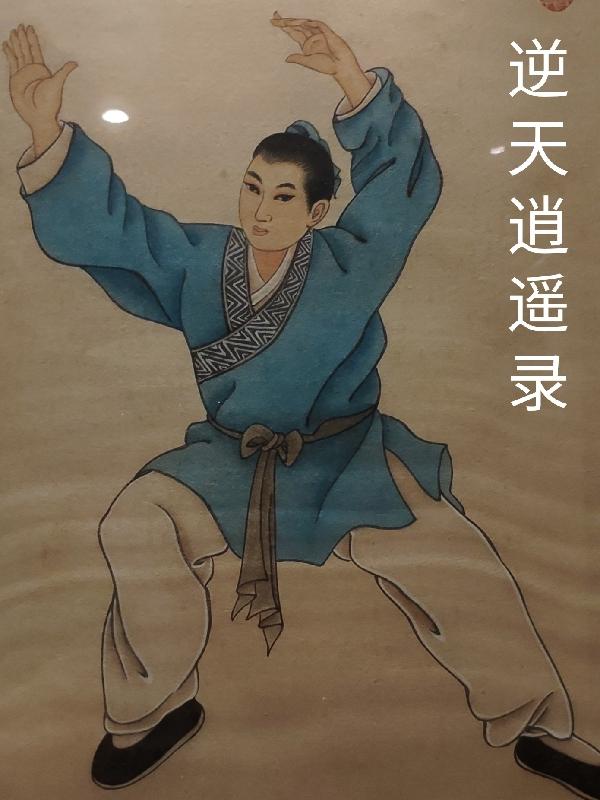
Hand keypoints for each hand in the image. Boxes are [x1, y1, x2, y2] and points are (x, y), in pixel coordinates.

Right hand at [3, 24, 77, 154]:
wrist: (39, 116)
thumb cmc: (49, 103)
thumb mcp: (57, 84)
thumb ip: (64, 72)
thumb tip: (75, 63)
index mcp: (41, 69)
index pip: (35, 50)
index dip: (32, 39)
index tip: (30, 27)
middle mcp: (31, 70)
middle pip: (26, 49)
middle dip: (22, 38)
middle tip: (20, 26)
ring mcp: (23, 74)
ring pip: (18, 54)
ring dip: (15, 43)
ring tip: (12, 32)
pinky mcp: (15, 79)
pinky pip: (11, 63)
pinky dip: (9, 53)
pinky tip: (6, 45)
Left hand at [271, 12, 372, 108]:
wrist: (340, 67)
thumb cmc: (327, 66)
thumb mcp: (309, 62)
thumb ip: (298, 58)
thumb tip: (286, 59)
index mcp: (306, 44)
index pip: (293, 32)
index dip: (284, 26)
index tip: (273, 21)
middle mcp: (311, 36)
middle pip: (296, 26)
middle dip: (285, 21)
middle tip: (274, 16)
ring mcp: (319, 33)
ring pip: (304, 24)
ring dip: (294, 23)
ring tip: (284, 22)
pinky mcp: (327, 32)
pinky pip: (316, 24)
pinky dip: (309, 24)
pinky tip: (301, 23)